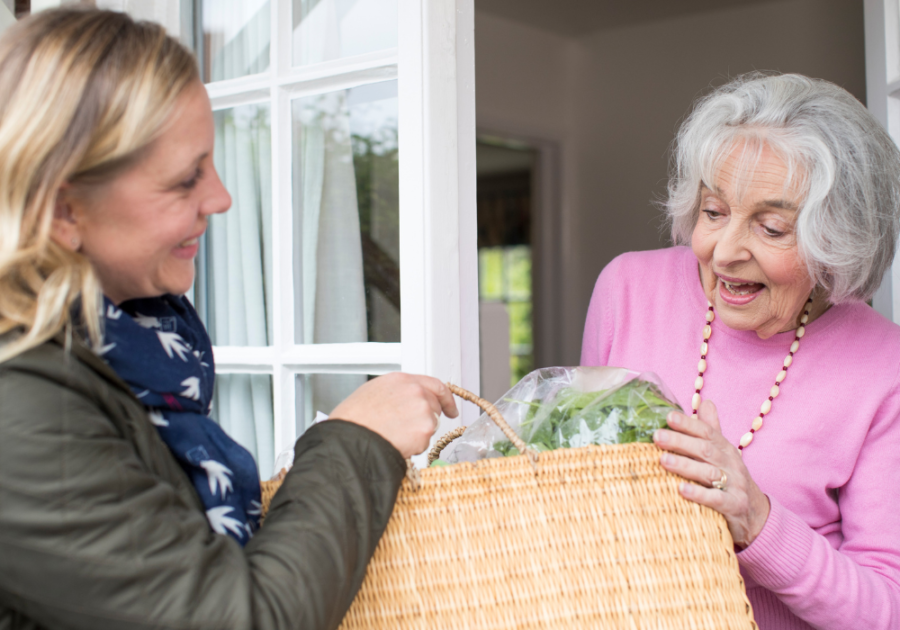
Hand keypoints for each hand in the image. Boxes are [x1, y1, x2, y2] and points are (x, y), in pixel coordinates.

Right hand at [329, 372, 458, 458]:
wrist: (350, 440)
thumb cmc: (353, 420)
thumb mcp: (373, 392)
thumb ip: (396, 393)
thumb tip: (404, 401)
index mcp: (402, 380)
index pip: (435, 385)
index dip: (445, 399)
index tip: (450, 408)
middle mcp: (416, 391)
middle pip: (434, 407)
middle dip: (426, 420)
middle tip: (410, 430)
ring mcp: (423, 410)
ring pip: (430, 425)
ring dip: (418, 433)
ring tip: (394, 435)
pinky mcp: (424, 430)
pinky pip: (425, 442)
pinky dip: (414, 446)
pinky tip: (396, 443)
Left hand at [653, 399, 769, 547]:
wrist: (755, 514)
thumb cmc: (731, 479)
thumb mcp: (723, 453)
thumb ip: (712, 429)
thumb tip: (706, 401)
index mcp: (725, 449)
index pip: (707, 432)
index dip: (688, 424)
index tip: (668, 417)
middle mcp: (731, 464)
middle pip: (705, 449)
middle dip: (680, 442)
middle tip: (657, 436)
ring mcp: (735, 485)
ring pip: (709, 473)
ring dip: (685, 466)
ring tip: (663, 460)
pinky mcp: (734, 506)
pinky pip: (716, 500)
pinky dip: (699, 494)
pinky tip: (680, 489)